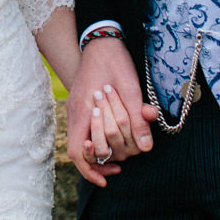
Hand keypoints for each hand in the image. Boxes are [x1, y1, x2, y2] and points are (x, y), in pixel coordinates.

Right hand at [66, 38, 156, 185]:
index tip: (107, 180)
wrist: (101, 39)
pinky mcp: (79, 105)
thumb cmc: (115, 62)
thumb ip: (136, 118)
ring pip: (81, 141)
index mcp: (83, 109)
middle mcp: (74, 112)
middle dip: (99, 162)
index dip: (90, 170)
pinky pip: (84, 130)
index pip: (78, 152)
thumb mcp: (131, 88)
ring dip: (99, 151)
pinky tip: (113, 138)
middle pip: (80, 151)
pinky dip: (97, 139)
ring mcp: (75, 108)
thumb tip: (145, 148)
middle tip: (118, 168)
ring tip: (119, 157)